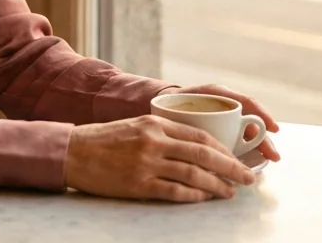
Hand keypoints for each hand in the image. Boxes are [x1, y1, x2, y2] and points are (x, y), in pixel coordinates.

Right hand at [64, 115, 255, 202]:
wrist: (73, 151)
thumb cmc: (105, 139)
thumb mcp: (137, 126)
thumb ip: (165, 133)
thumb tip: (199, 148)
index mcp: (156, 122)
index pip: (200, 135)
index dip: (224, 149)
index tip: (238, 160)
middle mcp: (154, 141)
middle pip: (204, 154)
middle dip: (231, 167)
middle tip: (248, 178)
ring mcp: (146, 163)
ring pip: (193, 174)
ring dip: (217, 185)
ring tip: (230, 192)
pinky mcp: (138, 184)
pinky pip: (174, 191)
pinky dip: (194, 196)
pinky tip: (205, 198)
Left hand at [174, 84, 280, 161]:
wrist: (160, 106)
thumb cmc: (169, 103)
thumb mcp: (174, 104)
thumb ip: (185, 116)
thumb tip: (193, 129)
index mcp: (214, 94)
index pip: (244, 101)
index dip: (261, 114)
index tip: (273, 128)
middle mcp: (224, 106)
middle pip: (249, 121)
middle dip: (263, 138)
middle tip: (273, 156)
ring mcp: (225, 119)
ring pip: (246, 132)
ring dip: (258, 146)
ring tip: (267, 160)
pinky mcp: (223, 132)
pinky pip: (238, 140)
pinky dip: (245, 150)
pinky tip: (252, 162)